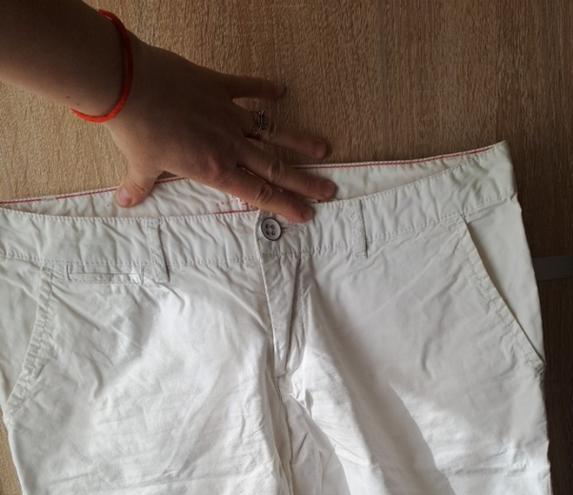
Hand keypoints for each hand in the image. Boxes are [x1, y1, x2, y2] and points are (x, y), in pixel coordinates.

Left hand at [106, 36, 337, 222]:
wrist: (129, 85)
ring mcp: (227, 115)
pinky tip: (281, 90)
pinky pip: (248, 88)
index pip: (257, 192)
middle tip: (328, 190)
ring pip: (271, 132)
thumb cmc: (137, 130)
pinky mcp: (219, 87)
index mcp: (214, 169)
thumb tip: (125, 203)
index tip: (306, 214)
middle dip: (304, 182)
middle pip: (275, 167)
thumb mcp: (139, 165)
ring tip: (323, 150)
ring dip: (297, 142)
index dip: (284, 205)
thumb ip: (140, 185)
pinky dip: (265, 89)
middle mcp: (229, 145)